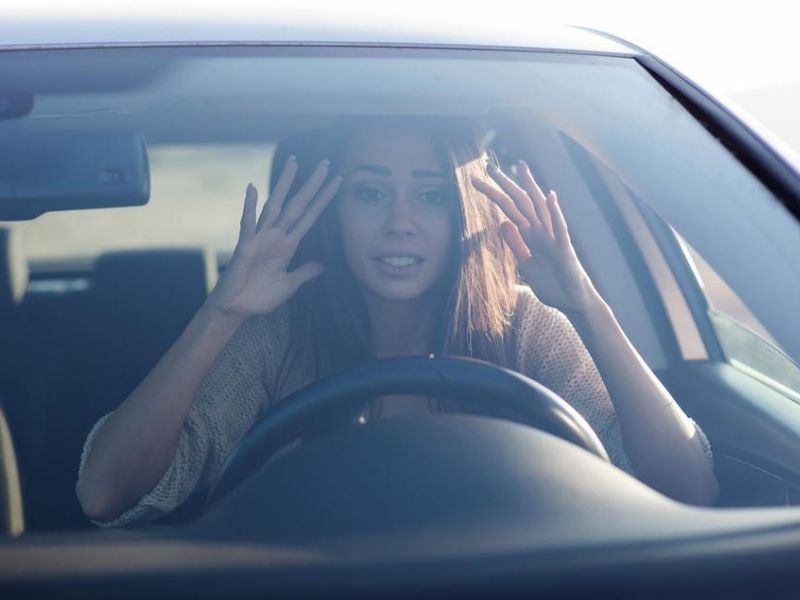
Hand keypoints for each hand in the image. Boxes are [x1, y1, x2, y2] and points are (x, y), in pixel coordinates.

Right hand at [207, 156, 340, 320]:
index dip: (324, 200)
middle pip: (297, 204)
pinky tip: (251, 188)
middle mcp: (275, 236)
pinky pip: (248, 223)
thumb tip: (321, 265)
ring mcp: (260, 238)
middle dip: (312, 185)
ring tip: (293, 163)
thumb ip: (305, 272)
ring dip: (284, 185)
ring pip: (274, 206)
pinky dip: (249, 206)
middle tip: (326, 163)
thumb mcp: (290, 285)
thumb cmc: (259, 297)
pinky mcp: (245, 246)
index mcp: (288, 245)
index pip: (310, 216)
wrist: (236, 310)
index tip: (338, 182)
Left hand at [471, 160, 599, 314]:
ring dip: (531, 188)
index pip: (509, 209)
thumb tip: (503, 224)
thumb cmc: (552, 284)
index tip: (476, 181)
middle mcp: (542, 231)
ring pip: (540, 208)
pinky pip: (559, 229)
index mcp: (531, 234)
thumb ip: (516, 243)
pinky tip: (550, 197)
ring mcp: (554, 238)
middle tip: (488, 166)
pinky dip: (555, 213)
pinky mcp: (564, 250)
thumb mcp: (526, 264)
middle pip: (521, 202)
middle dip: (505, 184)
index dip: (494, 195)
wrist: (572, 303)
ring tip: (521, 168)